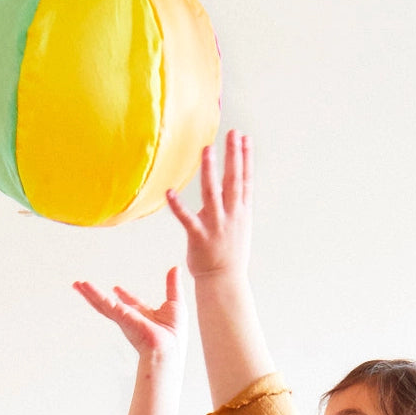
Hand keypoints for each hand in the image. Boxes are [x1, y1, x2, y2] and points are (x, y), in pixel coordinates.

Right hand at [73, 265, 186, 364]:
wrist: (168, 347)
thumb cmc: (174, 333)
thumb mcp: (175, 302)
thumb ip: (172, 285)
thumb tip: (174, 268)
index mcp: (144, 315)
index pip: (131, 303)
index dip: (125, 295)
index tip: (117, 288)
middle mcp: (131, 316)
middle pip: (111, 303)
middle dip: (98, 295)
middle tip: (86, 287)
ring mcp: (123, 317)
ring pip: (102, 303)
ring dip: (89, 294)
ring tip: (76, 284)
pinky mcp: (118, 316)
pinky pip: (103, 303)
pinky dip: (92, 294)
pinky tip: (83, 287)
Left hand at [167, 129, 252, 282]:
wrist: (224, 281)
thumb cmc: (229, 254)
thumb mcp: (238, 226)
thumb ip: (231, 205)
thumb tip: (224, 187)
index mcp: (241, 212)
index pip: (245, 179)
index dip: (245, 158)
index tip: (244, 137)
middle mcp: (231, 215)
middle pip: (233, 181)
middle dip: (233, 156)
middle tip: (231, 133)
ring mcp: (216, 225)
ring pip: (212, 194)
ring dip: (210, 172)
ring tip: (207, 150)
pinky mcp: (199, 237)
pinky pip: (186, 219)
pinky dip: (178, 206)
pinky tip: (170, 192)